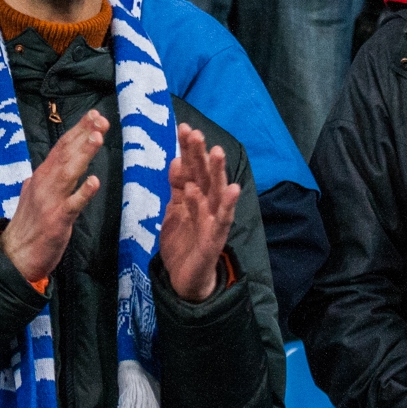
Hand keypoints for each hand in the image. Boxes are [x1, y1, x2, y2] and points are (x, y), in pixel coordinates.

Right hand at [0, 111, 106, 283]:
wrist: (13, 256)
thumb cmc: (28, 226)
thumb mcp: (33, 195)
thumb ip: (43, 180)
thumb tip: (48, 167)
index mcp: (41, 176)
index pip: (61, 147)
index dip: (78, 130)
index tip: (94, 115)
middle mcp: (44, 184)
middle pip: (65, 154)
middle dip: (83, 134)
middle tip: (99, 118)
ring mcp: (50, 202)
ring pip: (68, 172)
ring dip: (83, 153)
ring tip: (97, 137)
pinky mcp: (56, 221)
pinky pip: (72, 205)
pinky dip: (82, 192)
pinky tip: (93, 181)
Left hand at [158, 123, 241, 301]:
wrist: (184, 279)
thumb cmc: (183, 242)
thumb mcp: (174, 210)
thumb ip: (177, 187)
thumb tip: (176, 160)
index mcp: (196, 196)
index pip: (192, 168)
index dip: (188, 150)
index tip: (184, 128)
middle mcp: (207, 204)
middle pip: (204, 175)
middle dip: (201, 155)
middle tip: (197, 133)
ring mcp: (213, 220)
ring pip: (216, 192)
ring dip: (217, 173)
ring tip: (216, 152)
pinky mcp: (215, 238)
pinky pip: (222, 220)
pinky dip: (227, 205)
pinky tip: (232, 190)